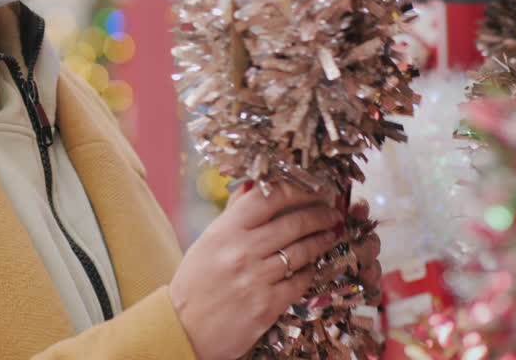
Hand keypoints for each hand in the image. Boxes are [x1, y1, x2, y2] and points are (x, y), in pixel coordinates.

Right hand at [168, 181, 341, 359]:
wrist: (184, 329)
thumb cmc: (195, 283)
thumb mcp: (208, 242)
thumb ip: (233, 215)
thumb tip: (252, 187)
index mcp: (225, 231)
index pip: (268, 197)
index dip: (297, 189)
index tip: (312, 188)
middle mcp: (242, 251)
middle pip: (293, 222)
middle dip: (319, 214)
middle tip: (331, 212)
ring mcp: (256, 278)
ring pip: (301, 251)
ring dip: (321, 240)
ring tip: (329, 235)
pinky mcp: (267, 305)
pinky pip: (300, 282)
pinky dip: (309, 271)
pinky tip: (313, 265)